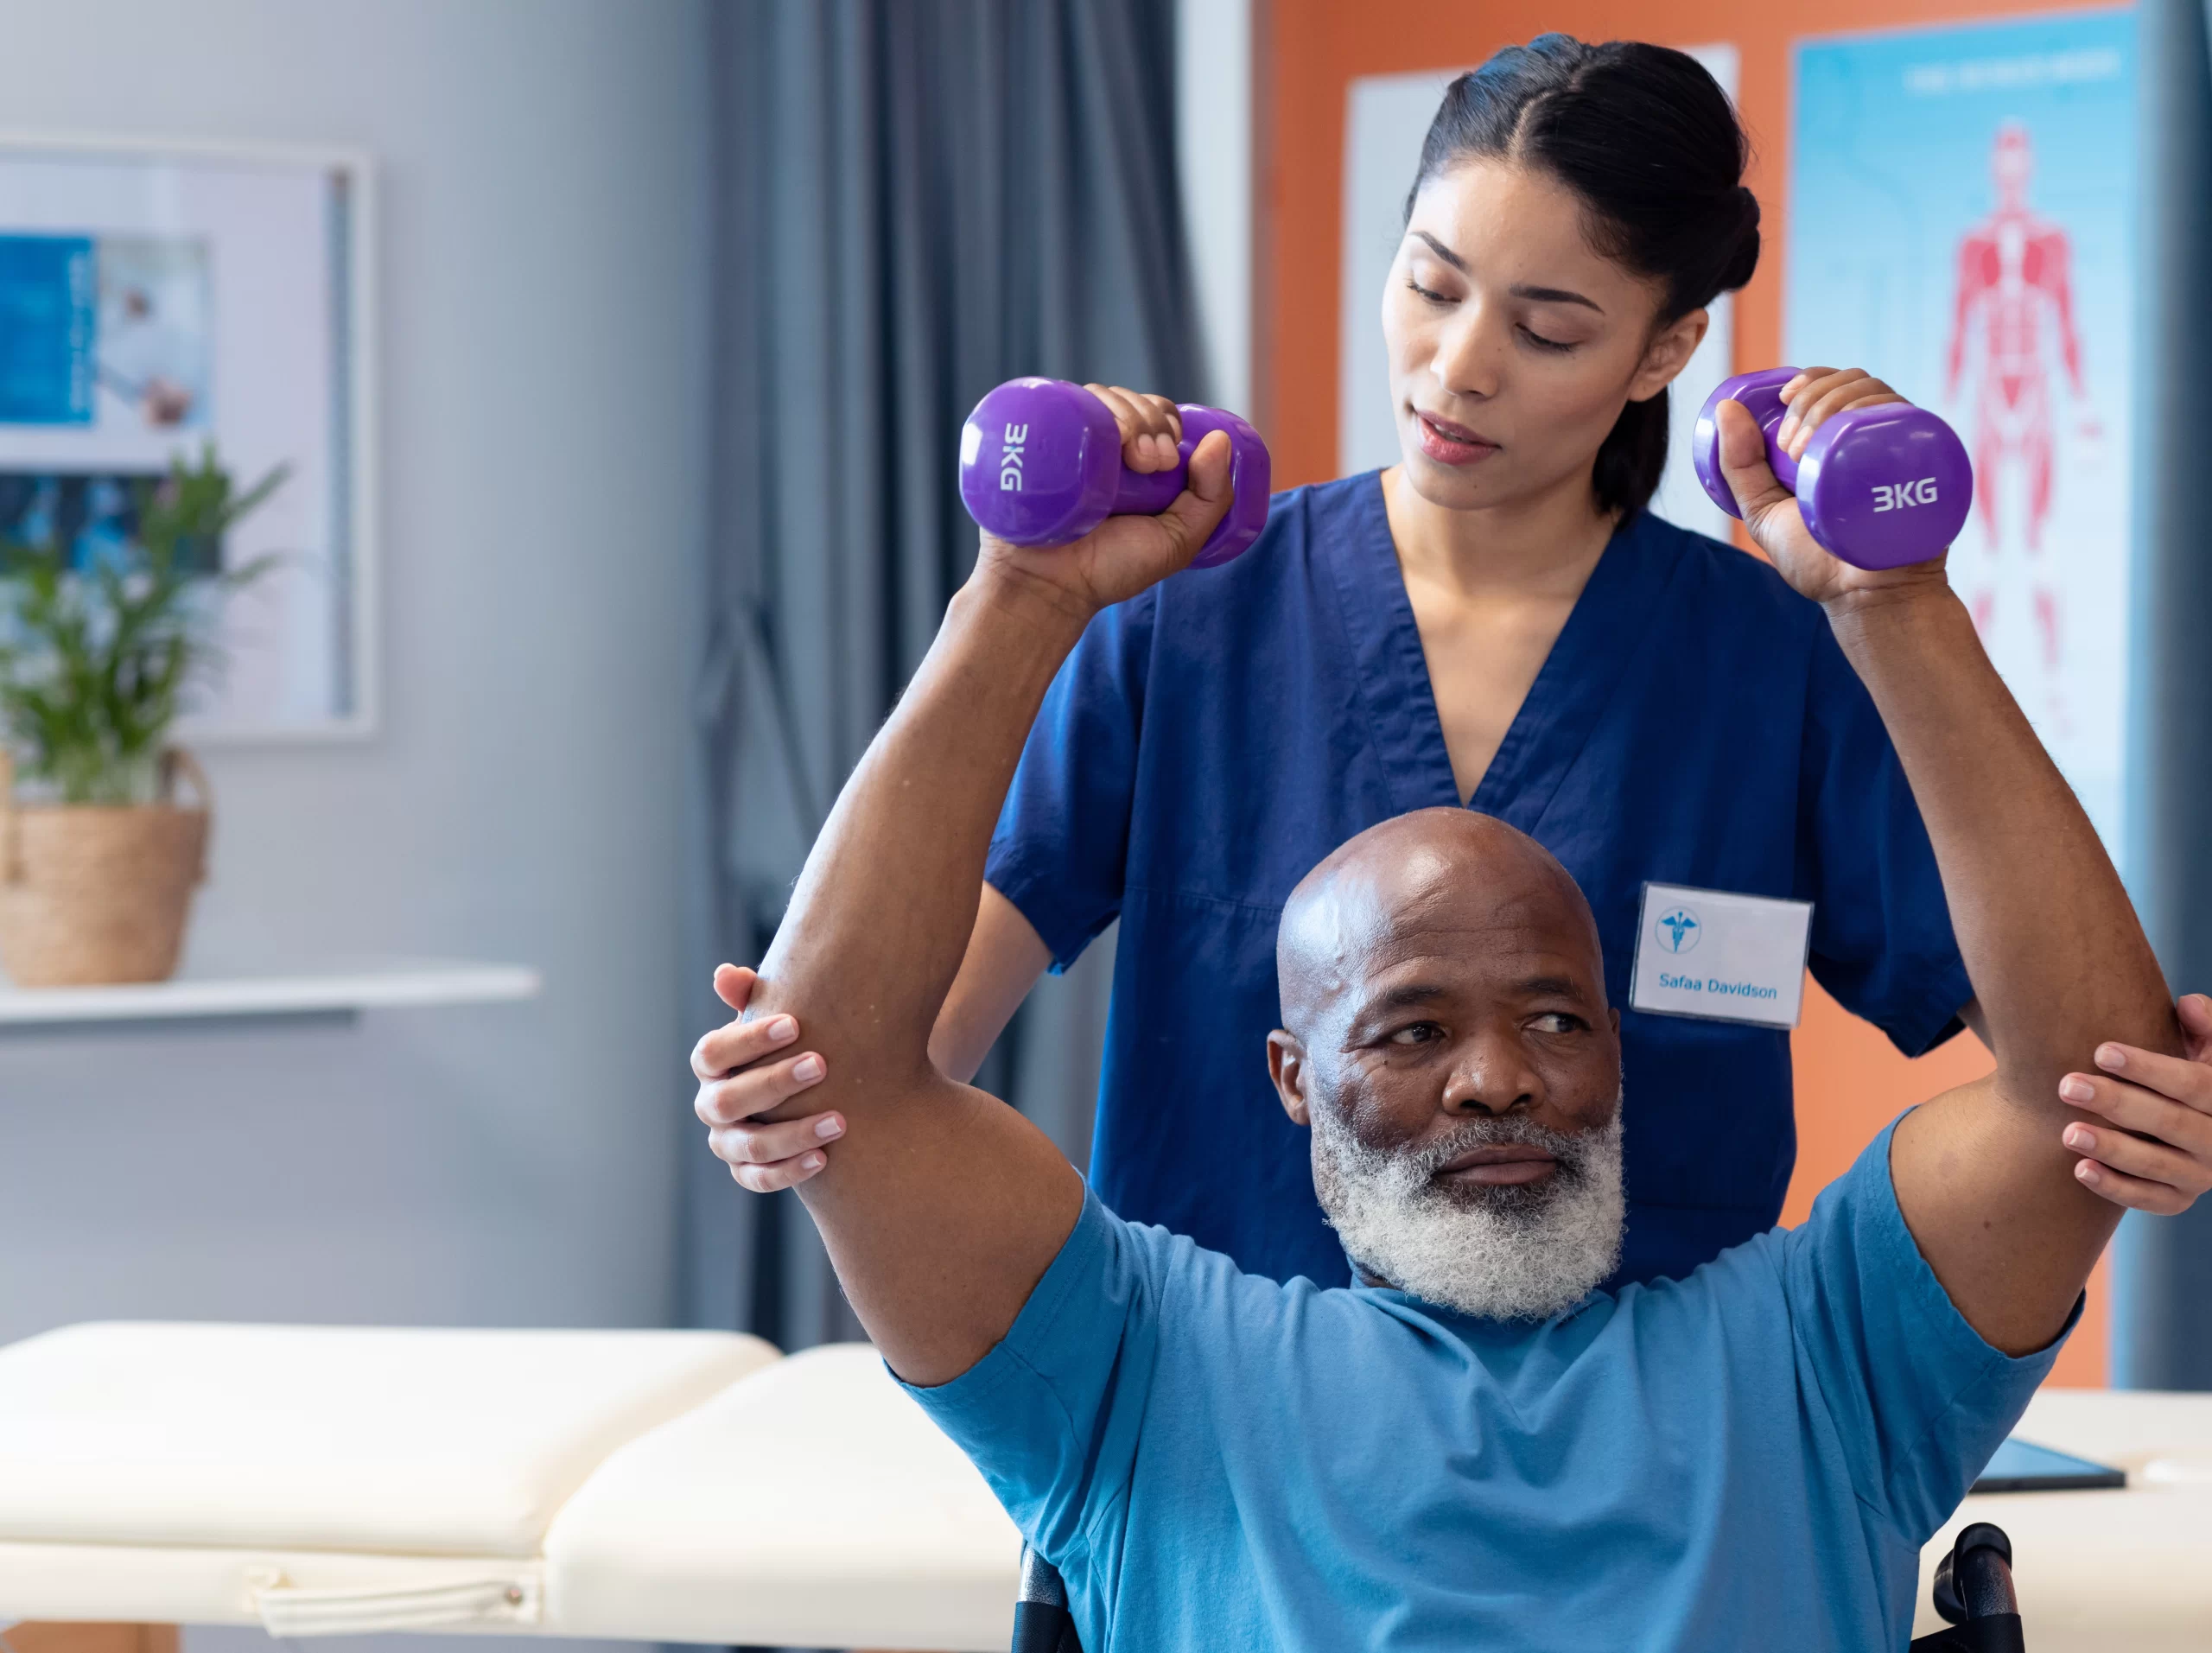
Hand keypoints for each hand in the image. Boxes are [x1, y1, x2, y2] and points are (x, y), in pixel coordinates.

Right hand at [692, 963, 835, 1191]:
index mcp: (711, 1064)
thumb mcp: (775, 1017)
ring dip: (793, 1133)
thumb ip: (754, 996)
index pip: (713, 1052)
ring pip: (748, 1145)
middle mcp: (711, 1105)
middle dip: (775, 1082)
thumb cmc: (789, 1045)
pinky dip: (789, 1172)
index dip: (749, 1040)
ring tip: (839, 1121)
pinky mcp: (746, 1171)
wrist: (810, 1091)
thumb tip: (725, 974)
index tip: (795, 1024)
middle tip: (821, 1065)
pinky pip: (759, 1179)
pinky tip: (823, 1158)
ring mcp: (726, 1142)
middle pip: (728, 1100)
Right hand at [972, 384, 1233, 618]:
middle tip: (1152, 464)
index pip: (1157, 413)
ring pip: (1102, 395)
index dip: (1169, 422)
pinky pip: (1064, 402)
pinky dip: (1087, 405)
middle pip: (1133, 400)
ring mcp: (1069, 441)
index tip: (1171, 457)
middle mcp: (1102, 446)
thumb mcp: (1178, 540)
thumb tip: (1221, 439)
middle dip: (1152, 421)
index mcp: (1134, 461)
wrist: (1050, 586)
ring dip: (1127, 415)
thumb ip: (1212, 499)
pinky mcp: (1040, 438)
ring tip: (1129, 458)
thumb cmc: (1111, 569)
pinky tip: (1100, 433)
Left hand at [1714, 366, 1951, 610]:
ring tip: (1803, 452)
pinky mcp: (1929, 462)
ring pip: (1880, 395)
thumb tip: (1726, 408)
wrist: (1863, 599)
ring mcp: (1903, 448)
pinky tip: (1849, 433)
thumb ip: (1739, 467)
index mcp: (1841, 439)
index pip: (1833, 384)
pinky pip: (1913, 421)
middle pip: (1855, 382)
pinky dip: (1880, 413)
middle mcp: (1875, 436)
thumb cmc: (1817, 558)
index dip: (1809, 378)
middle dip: (1813, 398)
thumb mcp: (1763, 510)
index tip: (1782, 398)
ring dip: (1836, 404)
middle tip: (1787, 446)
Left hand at [2060, 994, 2211, 1214]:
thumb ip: (2203, 1025)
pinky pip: (2149, 1200)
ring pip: (2157, 1165)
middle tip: (2067, 1086)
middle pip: (2171, 1123)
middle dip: (2119, 1103)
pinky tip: (2080, 1170)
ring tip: (2068, 1133)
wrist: (2176, 1123)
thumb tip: (2188, 1005)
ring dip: (2112, 1149)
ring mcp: (2201, 1175)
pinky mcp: (2177, 1199)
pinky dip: (2115, 1188)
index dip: (2150, 1068)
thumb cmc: (2179, 1073)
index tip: (2100, 1051)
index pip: (2195, 1084)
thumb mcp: (2202, 1049)